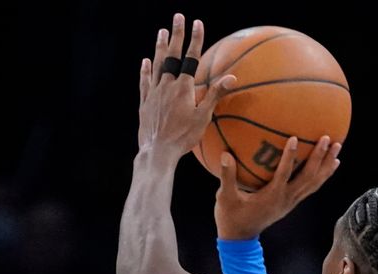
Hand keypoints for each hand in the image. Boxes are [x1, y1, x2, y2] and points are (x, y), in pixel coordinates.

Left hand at [137, 14, 235, 160]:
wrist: (158, 152)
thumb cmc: (183, 137)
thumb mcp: (203, 117)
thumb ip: (215, 95)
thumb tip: (232, 77)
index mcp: (183, 88)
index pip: (191, 58)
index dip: (195, 39)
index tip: (198, 23)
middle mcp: (167, 86)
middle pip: (172, 55)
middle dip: (176, 35)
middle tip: (178, 17)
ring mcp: (154, 93)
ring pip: (157, 65)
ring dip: (160, 47)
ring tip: (162, 32)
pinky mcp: (145, 103)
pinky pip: (145, 82)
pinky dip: (146, 70)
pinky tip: (146, 61)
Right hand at [214, 136, 340, 238]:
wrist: (240, 239)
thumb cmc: (230, 217)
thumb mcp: (225, 198)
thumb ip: (227, 176)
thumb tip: (225, 154)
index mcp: (271, 196)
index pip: (284, 174)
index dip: (290, 157)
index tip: (295, 138)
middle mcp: (286, 199)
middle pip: (308, 177)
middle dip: (320, 158)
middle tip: (329, 139)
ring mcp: (291, 202)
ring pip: (314, 183)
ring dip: (327, 165)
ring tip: (338, 147)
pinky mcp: (292, 203)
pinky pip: (312, 187)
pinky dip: (323, 175)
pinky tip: (331, 163)